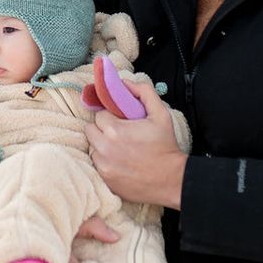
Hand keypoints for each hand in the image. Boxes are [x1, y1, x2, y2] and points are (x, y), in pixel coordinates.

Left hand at [86, 83, 186, 209]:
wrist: (171, 180)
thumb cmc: (166, 146)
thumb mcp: (161, 114)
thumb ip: (144, 92)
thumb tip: (125, 83)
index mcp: (114, 130)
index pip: (99, 114)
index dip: (111, 116)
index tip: (121, 121)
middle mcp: (104, 148)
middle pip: (90, 130)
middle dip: (102, 129)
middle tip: (119, 133)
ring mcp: (103, 165)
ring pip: (92, 147)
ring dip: (101, 145)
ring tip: (119, 147)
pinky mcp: (105, 179)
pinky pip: (96, 163)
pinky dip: (104, 160)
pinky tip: (119, 160)